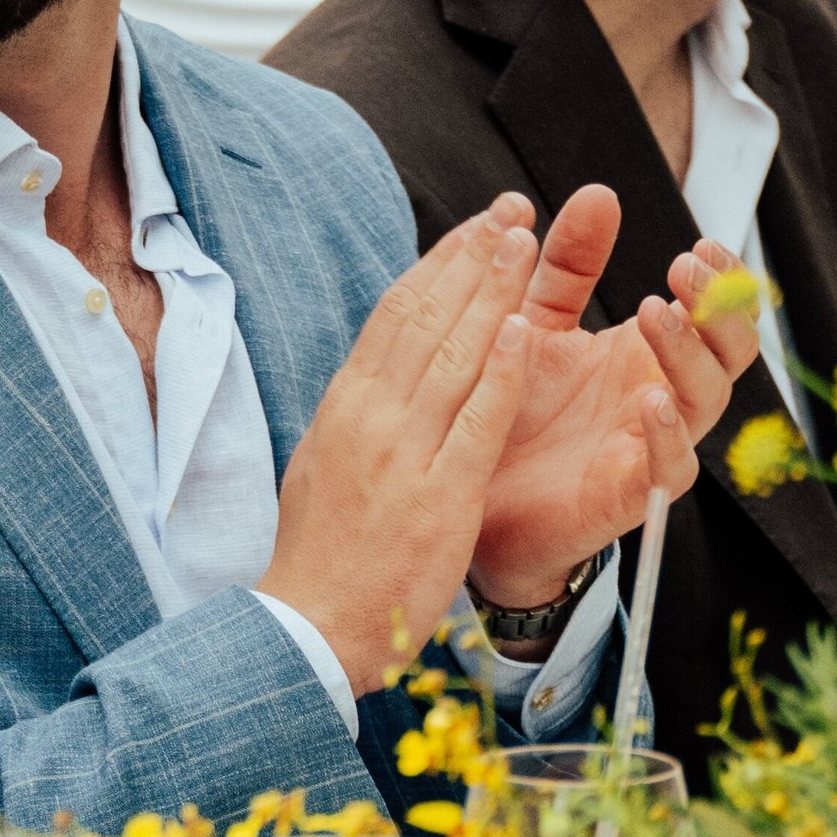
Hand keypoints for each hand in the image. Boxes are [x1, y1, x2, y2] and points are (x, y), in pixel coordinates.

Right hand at [265, 202, 538, 696]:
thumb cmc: (324, 553)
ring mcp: (403, 453)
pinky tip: (526, 331)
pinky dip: (500, 373)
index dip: (441, 263)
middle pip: (425, 318)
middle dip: (472, 257)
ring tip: (525, 241)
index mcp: (346, 405)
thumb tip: (378, 369)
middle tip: (511, 209)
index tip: (476, 225)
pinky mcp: (438, 495)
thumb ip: (359, 414)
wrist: (310, 626)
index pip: (396, 314)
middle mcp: (369, 416)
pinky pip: (476, 422)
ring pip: (452, 354)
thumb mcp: (327, 462)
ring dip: (491, 292)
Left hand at [467, 189, 758, 610]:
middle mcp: (661, 395)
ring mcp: (651, 445)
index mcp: (645, 353)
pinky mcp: (630, 493)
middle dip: (719, 306)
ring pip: (707, 401)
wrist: (466, 494)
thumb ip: (567, 265)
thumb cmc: (508, 407)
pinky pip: (671, 468)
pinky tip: (650, 399)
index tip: (700, 245)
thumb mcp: (533, 321)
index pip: (712, 310)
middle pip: (730, 350)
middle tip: (684, 269)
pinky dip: (668, 434)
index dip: (721, 278)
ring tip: (656, 313)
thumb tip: (598, 192)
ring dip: (689, 353)